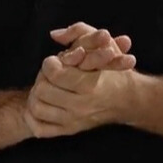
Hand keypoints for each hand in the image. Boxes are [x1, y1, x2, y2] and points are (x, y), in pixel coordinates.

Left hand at [22, 23, 136, 138]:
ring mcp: (74, 121)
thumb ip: (79, 32)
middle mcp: (81, 107)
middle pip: (42, 90)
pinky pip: (39, 128)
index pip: (54, 74)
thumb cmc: (113, 69)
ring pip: (37, 108)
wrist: (128, 100)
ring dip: (37, 95)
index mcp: (90, 85)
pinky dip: (33, 117)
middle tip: (52, 74)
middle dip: (43, 78)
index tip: (56, 61)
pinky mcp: (69, 131)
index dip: (50, 63)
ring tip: (48, 86)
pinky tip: (43, 103)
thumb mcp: (103, 43)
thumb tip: (54, 34)